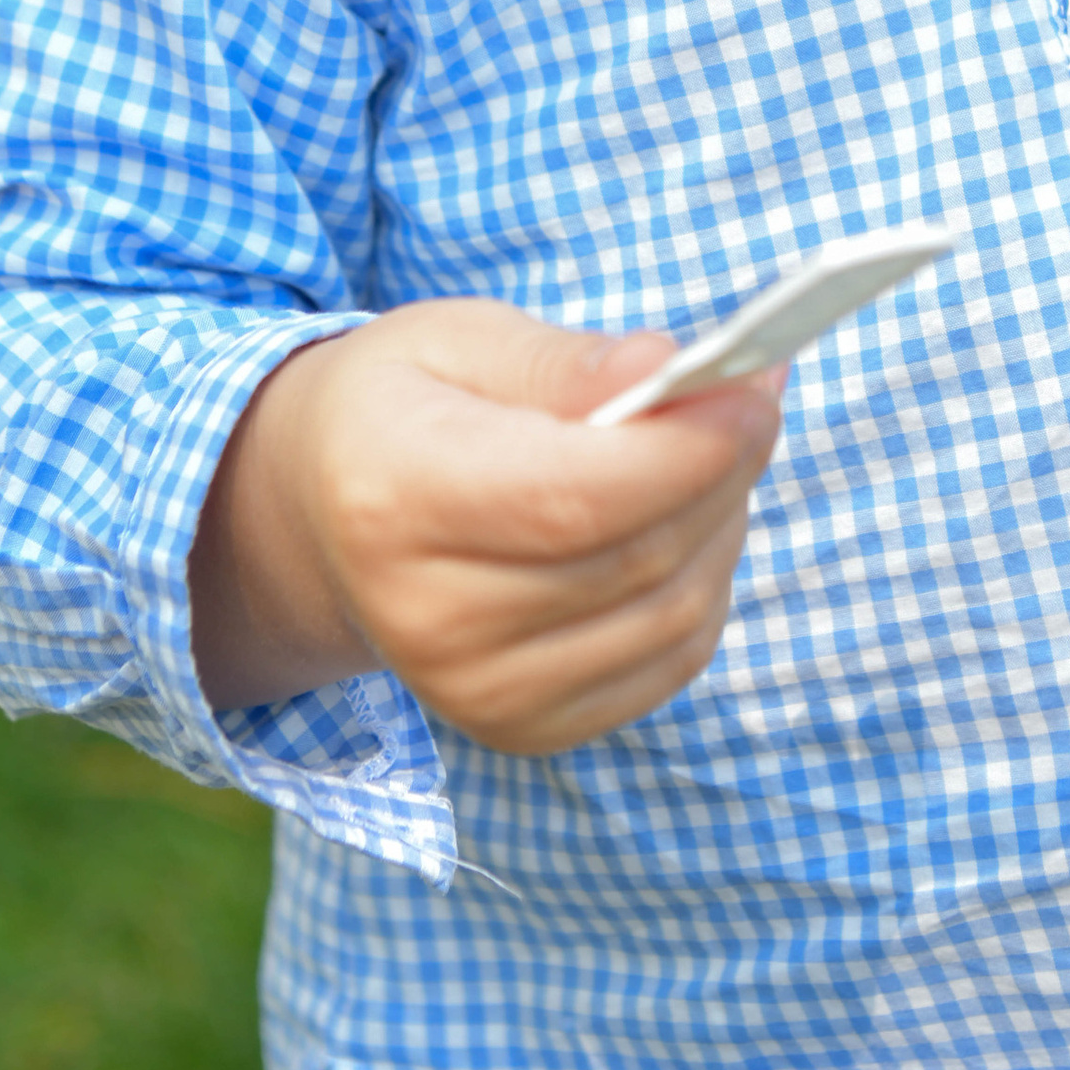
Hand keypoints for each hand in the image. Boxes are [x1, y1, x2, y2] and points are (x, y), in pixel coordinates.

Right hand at [191, 298, 787, 750]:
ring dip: (722, 524)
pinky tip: (680, 524)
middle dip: (723, 469)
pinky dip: (702, 585)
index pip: (577, 497)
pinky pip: (668, 662)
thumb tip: (670, 371)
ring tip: (709, 452)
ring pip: (671, 613)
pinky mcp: (523, 729)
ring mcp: (473, 694)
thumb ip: (566, 363)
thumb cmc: (400, 407)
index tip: (752, 382)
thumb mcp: (459, 341)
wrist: (318, 522)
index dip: (690, 446)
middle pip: (637, 556)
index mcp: (394, 500)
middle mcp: (427, 620)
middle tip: (750, 394)